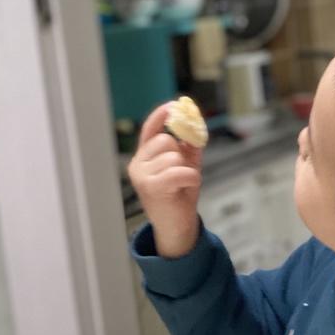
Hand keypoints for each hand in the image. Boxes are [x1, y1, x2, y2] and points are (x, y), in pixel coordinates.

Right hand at [128, 103, 201, 257]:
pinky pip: (180, 171)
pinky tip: (187, 188)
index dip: (161, 115)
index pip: (149, 129)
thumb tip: (196, 125)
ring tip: (183, 185)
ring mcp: (141, 175)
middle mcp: (138, 164)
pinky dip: (191, 178)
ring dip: (187, 169)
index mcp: (144, 157)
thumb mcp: (186, 167)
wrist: (176, 228)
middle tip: (183, 174)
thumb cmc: (180, 197)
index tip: (175, 105)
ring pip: (174, 155)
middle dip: (182, 154)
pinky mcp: (150, 187)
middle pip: (166, 140)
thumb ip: (189, 147)